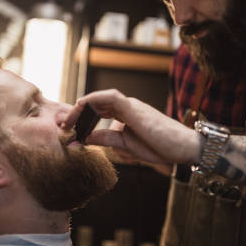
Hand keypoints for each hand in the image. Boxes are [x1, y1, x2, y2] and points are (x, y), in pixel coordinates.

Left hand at [63, 89, 199, 165]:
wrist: (184, 148)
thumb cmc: (160, 147)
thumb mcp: (127, 147)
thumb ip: (107, 140)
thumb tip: (85, 138)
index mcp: (126, 115)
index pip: (98, 111)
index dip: (81, 116)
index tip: (67, 128)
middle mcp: (127, 107)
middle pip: (96, 103)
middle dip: (76, 111)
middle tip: (61, 123)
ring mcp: (131, 106)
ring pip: (101, 98)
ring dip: (82, 106)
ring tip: (68, 119)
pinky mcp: (135, 108)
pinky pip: (111, 97)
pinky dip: (95, 100)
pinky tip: (82, 107)